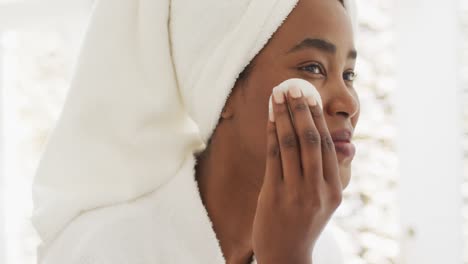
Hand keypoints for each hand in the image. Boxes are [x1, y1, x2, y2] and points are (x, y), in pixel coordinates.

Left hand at [252, 87, 341, 263]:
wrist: (287, 256)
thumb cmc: (305, 223)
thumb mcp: (325, 201)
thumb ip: (329, 172)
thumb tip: (341, 142)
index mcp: (334, 189)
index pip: (328, 145)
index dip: (318, 118)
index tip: (311, 97)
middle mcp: (317, 189)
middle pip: (311, 140)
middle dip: (301, 110)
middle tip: (294, 87)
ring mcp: (295, 192)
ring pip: (291, 144)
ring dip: (284, 116)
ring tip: (279, 95)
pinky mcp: (273, 195)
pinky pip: (273, 157)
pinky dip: (271, 133)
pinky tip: (269, 118)